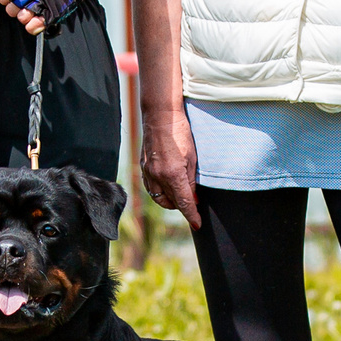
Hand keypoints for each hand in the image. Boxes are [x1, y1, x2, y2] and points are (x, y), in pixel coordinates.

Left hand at [0, 0, 48, 34]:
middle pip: (11, 8)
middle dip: (14, 7)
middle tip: (22, 2)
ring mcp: (42, 2)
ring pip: (21, 17)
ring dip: (23, 16)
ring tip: (29, 10)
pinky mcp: (52, 12)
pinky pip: (35, 25)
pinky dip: (32, 26)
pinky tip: (32, 22)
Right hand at [140, 110, 201, 229]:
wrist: (161, 116)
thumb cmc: (180, 133)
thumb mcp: (193, 157)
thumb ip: (191, 180)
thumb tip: (193, 197)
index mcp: (173, 174)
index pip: (184, 203)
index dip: (192, 215)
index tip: (198, 224)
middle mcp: (158, 176)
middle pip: (171, 202)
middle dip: (182, 206)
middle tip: (193, 202)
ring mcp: (148, 172)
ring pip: (159, 198)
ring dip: (170, 201)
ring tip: (181, 196)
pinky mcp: (143, 167)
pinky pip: (151, 188)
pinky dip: (159, 192)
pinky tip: (167, 187)